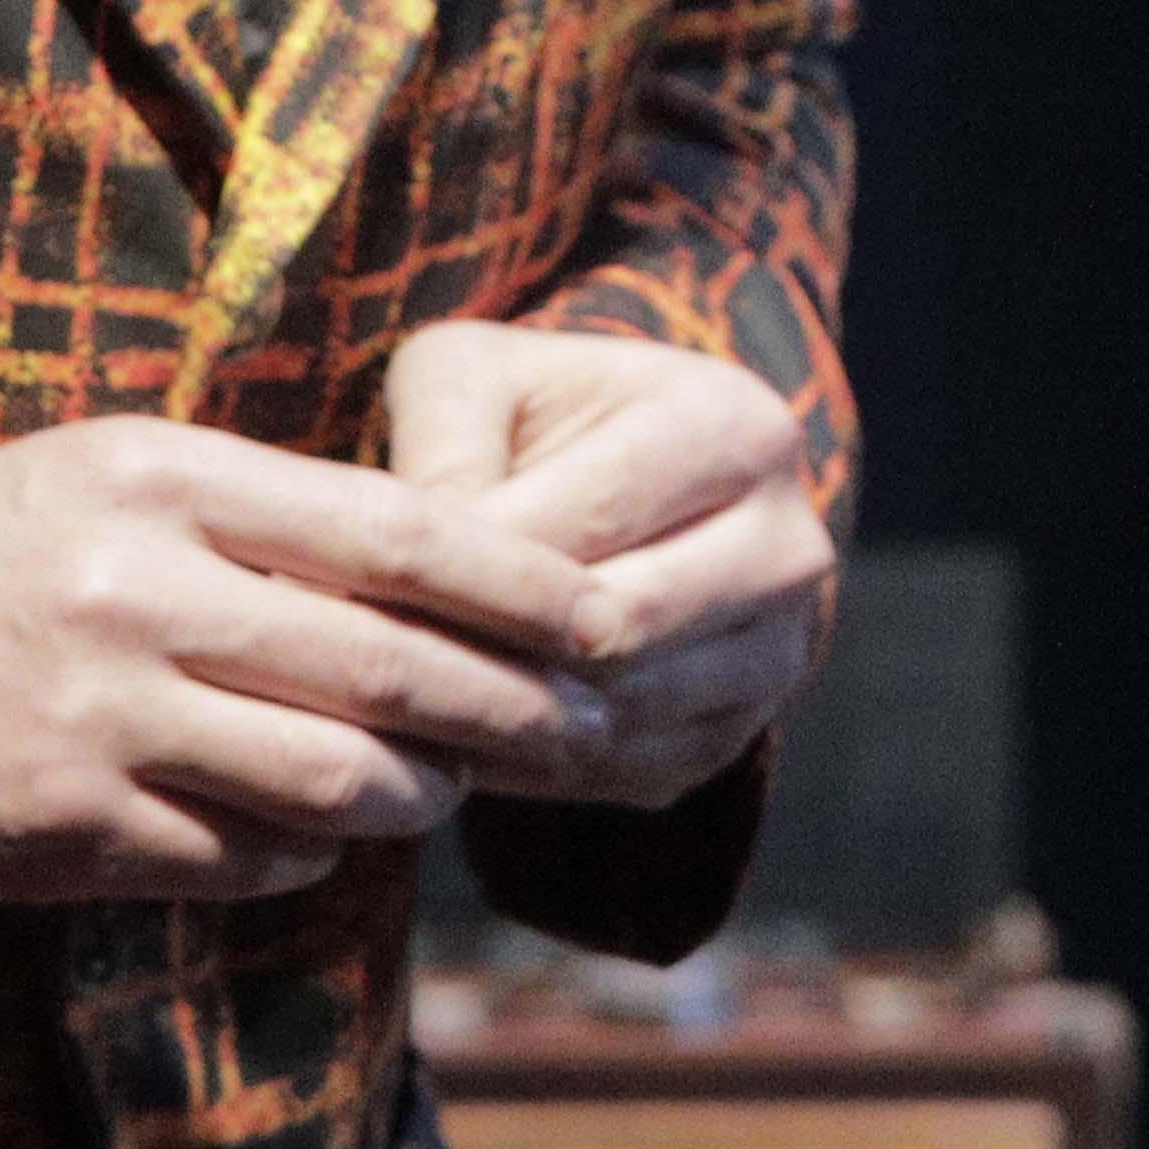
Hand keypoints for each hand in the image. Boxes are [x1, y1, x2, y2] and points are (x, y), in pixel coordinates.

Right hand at [0, 416, 615, 905]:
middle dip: (508, 712)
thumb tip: (445, 571)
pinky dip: (304, 853)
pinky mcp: (68, 828)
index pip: (399, 535)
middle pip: (389, 670)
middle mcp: (143, 594)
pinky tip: (309, 835)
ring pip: (334, 781)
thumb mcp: (114, 477)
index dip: (522, 588)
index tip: (605, 618)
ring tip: (436, 789)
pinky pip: (243, 858)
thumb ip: (267, 515)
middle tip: (578, 732)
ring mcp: (104, 720)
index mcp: (167, 482)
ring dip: (412, 798)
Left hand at [390, 321, 839, 806]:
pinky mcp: (738, 733)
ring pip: (625, 713)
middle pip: (618, 629)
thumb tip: (418, 553)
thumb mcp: (475, 379)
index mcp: (734, 428)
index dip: (464, 562)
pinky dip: (537, 763)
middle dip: (487, 646)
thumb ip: (442, 441)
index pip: (585, 522)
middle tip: (374, 658)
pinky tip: (458, 733)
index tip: (361, 583)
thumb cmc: (534, 420)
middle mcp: (787, 545)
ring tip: (404, 698)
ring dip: (508, 717)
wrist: (629, 487)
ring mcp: (778, 652)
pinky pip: (628, 769)